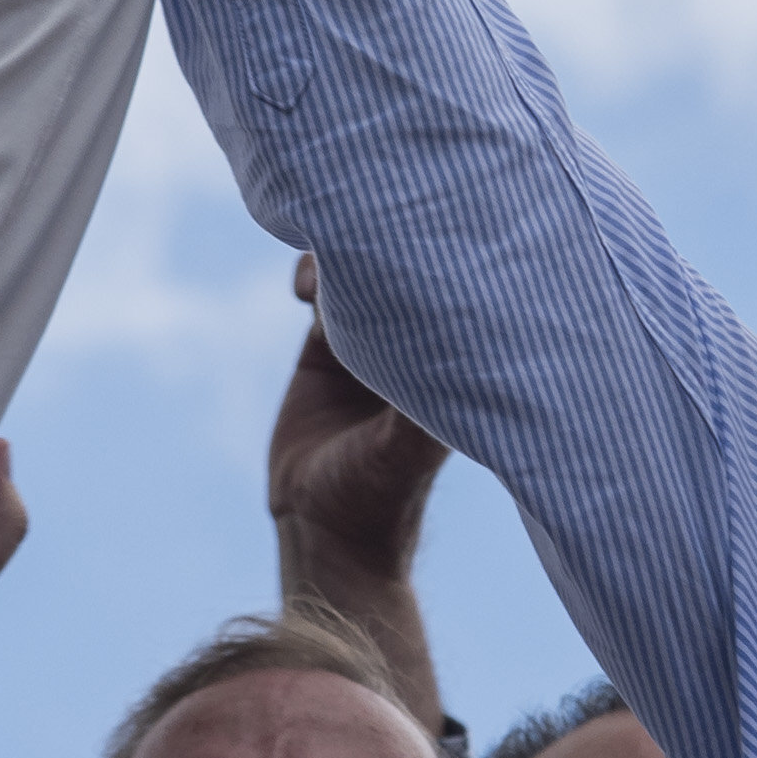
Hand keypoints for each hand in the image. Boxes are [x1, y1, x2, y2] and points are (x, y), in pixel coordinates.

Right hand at [270, 259, 450, 570]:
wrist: (324, 530)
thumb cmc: (377, 498)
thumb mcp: (402, 452)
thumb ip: (420, 412)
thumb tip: (454, 356)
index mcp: (450, 364)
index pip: (451, 294)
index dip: (434, 259)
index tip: (415, 235)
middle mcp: (417, 350)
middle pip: (410, 277)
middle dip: (391, 247)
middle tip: (364, 227)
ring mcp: (371, 347)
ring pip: (363, 278)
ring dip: (344, 261)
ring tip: (324, 273)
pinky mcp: (326, 354)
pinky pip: (321, 298)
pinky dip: (312, 279)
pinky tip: (303, 290)